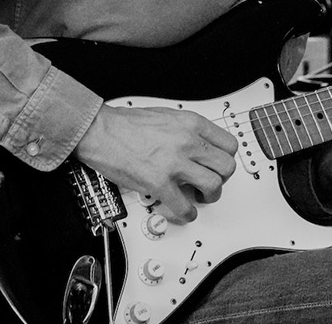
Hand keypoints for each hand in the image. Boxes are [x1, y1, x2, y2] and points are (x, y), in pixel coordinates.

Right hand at [73, 104, 237, 223]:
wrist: (102, 131)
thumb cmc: (126, 124)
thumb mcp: (167, 116)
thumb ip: (187, 130)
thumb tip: (200, 146)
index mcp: (191, 123)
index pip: (229, 145)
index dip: (226, 159)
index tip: (219, 166)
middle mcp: (187, 142)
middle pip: (226, 166)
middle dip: (222, 179)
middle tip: (211, 182)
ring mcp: (174, 163)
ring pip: (213, 186)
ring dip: (209, 197)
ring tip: (199, 197)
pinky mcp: (159, 183)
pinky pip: (185, 207)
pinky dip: (187, 214)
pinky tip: (183, 211)